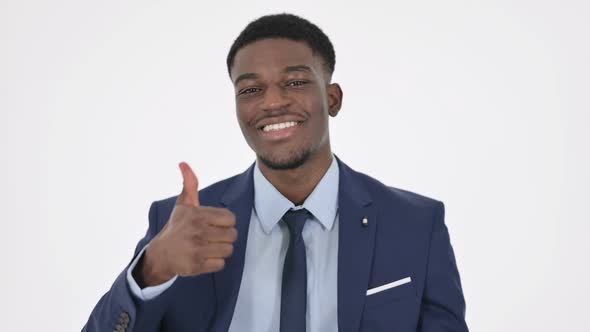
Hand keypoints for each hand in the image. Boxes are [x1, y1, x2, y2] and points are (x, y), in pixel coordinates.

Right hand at [136, 162, 237, 286]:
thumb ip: (189, 184)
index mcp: (197, 215)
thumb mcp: (183, 205)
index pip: (231, 219)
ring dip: (221, 250)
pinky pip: (220, 264)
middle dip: (225, 237)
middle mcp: (197, 232)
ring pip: (228, 250)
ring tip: (209, 247)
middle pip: (232, 235)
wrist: (161, 254)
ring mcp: (196, 250)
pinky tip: (205, 257)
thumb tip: (183, 163)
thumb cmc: (178, 226)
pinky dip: (215, 262)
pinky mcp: (196, 266)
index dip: (225, 222)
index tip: (214, 224)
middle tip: (213, 237)